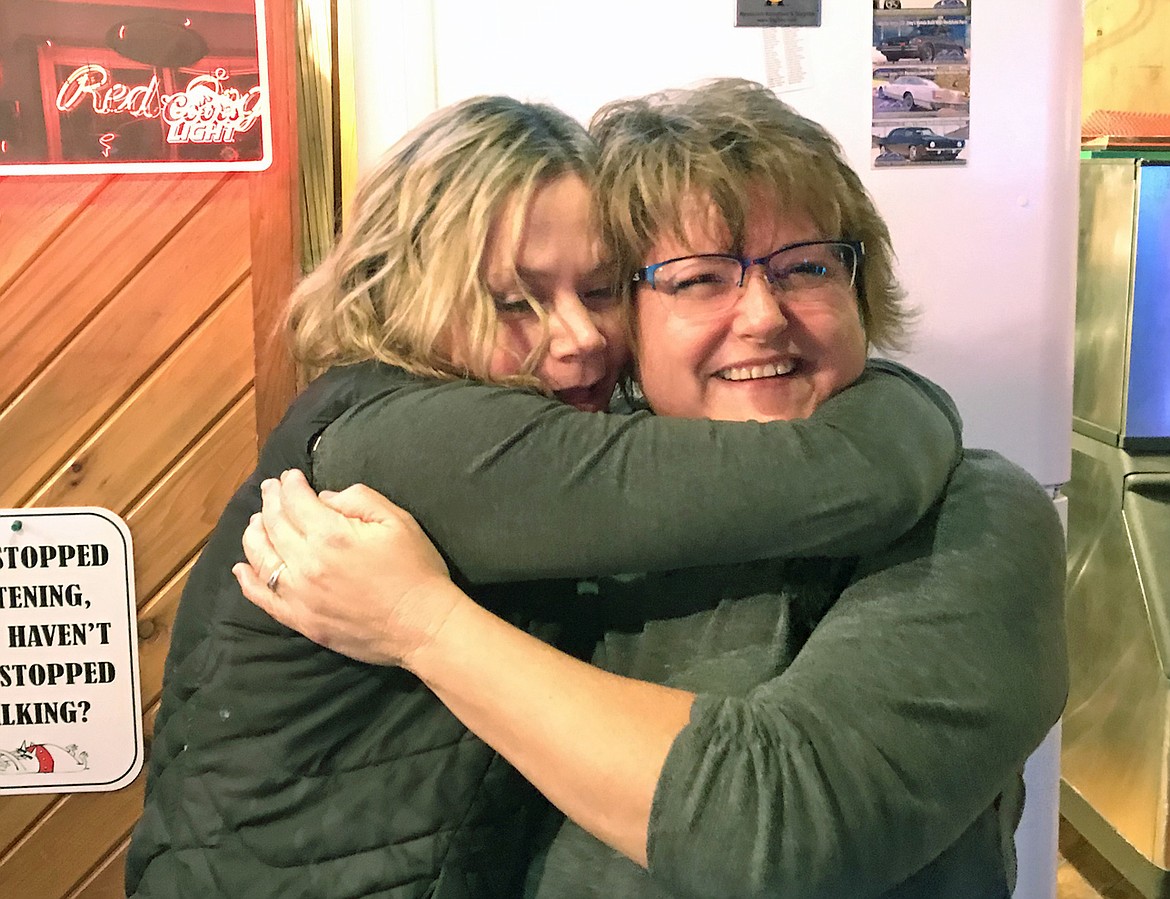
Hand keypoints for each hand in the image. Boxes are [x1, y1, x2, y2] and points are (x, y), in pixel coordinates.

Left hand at [233, 469, 464, 667]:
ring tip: (256, 520)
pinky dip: (247, 581)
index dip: (290, 484)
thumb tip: (324, 499)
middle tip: (269, 489)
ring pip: (260, 558)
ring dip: (254, 533)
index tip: (290, 476)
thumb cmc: (416, 570)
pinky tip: (241, 568)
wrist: (422, 626)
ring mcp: (299, 595)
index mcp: (331, 535)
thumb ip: (358, 500)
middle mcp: (306, 563)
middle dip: (270, 501)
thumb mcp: (397, 521)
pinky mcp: (300, 620)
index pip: (296, 501)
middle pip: (274, 525)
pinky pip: (262, 598)